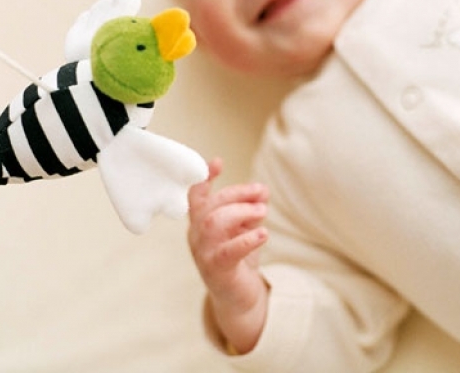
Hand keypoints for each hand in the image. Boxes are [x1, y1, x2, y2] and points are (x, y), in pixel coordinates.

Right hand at [187, 158, 269, 353]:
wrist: (239, 298)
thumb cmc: (239, 258)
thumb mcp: (246, 228)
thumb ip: (252, 209)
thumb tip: (262, 190)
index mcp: (200, 222)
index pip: (195, 196)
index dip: (204, 177)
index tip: (217, 162)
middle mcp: (197, 236)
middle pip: (210, 207)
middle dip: (237, 194)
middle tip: (261, 192)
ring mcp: (204, 254)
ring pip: (214, 224)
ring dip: (241, 212)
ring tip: (263, 211)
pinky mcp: (217, 270)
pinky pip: (228, 251)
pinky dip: (247, 239)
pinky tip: (263, 233)